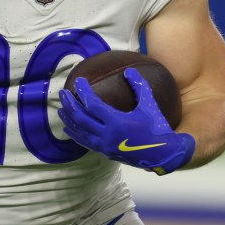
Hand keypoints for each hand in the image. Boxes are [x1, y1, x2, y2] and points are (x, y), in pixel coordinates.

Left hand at [58, 68, 194, 174]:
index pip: (92, 104)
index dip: (83, 91)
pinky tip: (69, 128)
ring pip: (80, 132)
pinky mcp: (105, 152)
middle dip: (69, 104)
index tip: (79, 81)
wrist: (164, 154)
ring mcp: (105, 145)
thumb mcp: (149, 104)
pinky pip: (85, 142)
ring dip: (69, 119)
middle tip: (62, 93)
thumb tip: (128, 70)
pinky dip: (75, 134)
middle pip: (80, 118)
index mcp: (117, 122)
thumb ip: (139, 86)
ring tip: (61, 109)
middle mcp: (107, 135)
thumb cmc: (157, 127)